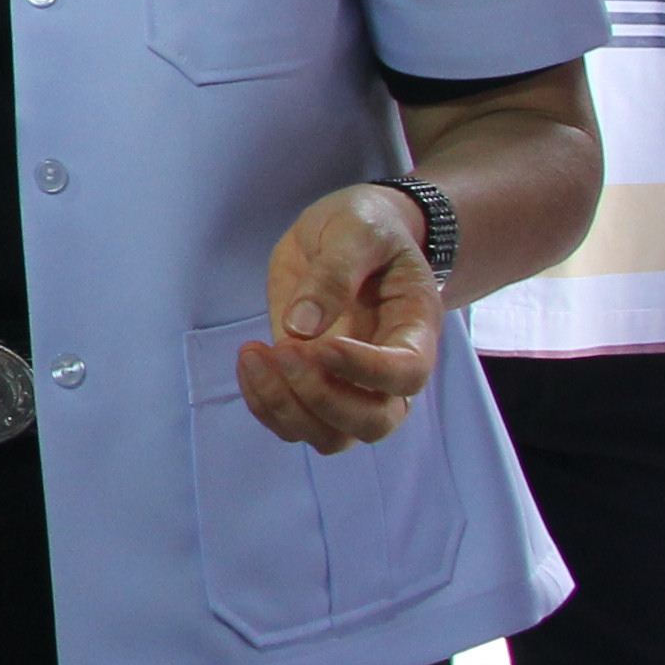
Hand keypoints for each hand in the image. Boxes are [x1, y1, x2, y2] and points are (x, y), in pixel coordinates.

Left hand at [241, 186, 439, 452]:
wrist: (347, 234)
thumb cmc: (364, 228)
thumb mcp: (355, 230)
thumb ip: (335, 272)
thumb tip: (301, 328)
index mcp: (415, 331)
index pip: (407, 375)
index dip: (365, 370)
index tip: (320, 346)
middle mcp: (388, 372)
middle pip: (372, 423)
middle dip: (321, 398)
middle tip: (282, 350)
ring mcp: (350, 386)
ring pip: (330, 436)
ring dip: (286, 406)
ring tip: (255, 354)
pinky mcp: (311, 385)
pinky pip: (292, 422)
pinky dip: (264, 404)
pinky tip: (249, 359)